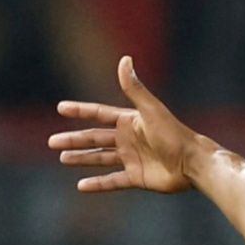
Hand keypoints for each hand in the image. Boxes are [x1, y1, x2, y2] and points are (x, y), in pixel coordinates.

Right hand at [49, 56, 198, 193]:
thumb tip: (124, 59)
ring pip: (100, 158)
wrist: (192, 163)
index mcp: (130, 121)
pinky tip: (81, 186)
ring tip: (63, 158)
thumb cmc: (174, 134)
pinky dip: (98, 184)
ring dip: (82, 158)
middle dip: (74, 139)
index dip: (81, 111)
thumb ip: (134, 88)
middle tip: (52, 142)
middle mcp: (128, 139)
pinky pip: (112, 180)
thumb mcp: (150, 110)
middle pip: (95, 138)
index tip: (61, 108)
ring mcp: (131, 159)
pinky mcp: (136, 177)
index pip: (99, 114)